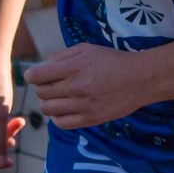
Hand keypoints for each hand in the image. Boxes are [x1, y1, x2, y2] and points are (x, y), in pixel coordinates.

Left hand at [25, 44, 155, 129]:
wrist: (141, 78)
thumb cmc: (113, 60)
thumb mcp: (88, 49)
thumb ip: (63, 55)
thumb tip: (44, 67)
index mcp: (74, 67)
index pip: (36, 76)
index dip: (32, 75)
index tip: (37, 75)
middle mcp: (76, 87)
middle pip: (41, 93)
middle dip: (43, 87)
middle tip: (54, 85)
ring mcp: (83, 105)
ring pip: (48, 109)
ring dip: (49, 102)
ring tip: (60, 97)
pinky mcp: (90, 119)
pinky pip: (60, 123)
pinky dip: (58, 116)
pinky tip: (66, 108)